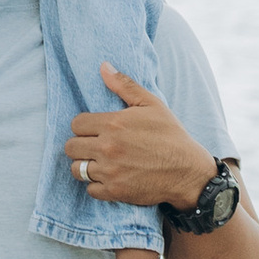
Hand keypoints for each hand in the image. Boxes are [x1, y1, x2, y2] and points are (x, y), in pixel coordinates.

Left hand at [63, 66, 214, 211]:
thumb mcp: (152, 104)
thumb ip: (125, 85)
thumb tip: (103, 67)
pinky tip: (109, 177)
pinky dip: (97, 185)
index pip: (76, 124)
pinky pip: (90, 190)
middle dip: (81, 145)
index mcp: (113, 124)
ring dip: (86, 165)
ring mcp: (110, 171)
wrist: (188, 172)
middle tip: (95, 146)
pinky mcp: (115, 191)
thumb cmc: (171, 135)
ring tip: (99, 162)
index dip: (84, 126)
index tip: (95, 130)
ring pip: (77, 169)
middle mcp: (107, 148)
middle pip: (71, 147)